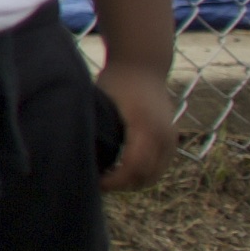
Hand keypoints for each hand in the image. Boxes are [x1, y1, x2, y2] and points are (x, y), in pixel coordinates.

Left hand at [96, 59, 177, 189]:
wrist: (144, 65)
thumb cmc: (116, 81)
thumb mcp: (102, 102)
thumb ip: (96, 128)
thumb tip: (77, 155)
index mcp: (145, 126)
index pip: (133, 167)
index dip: (114, 181)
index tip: (95, 182)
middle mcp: (164, 135)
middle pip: (146, 176)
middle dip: (122, 185)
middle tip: (99, 184)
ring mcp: (172, 138)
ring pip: (155, 175)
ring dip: (133, 182)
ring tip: (109, 179)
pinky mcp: (172, 139)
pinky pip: (160, 166)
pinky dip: (143, 174)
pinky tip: (122, 171)